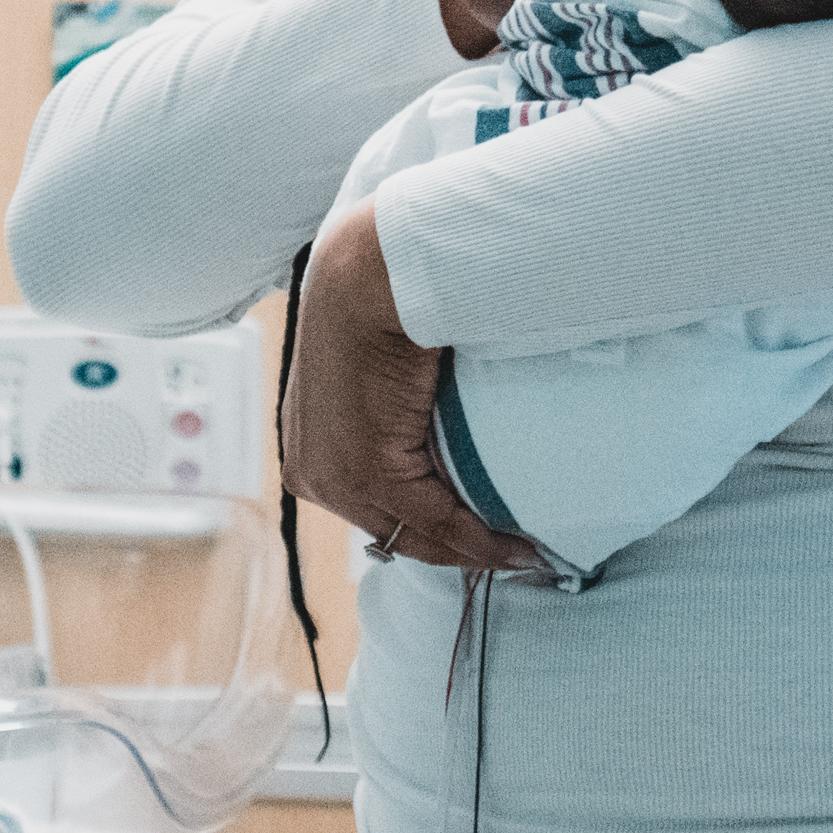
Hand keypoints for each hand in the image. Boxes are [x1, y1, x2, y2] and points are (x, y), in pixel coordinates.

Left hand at [284, 200, 546, 575]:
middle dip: (457, 550)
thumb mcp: (375, 375)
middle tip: (514, 555)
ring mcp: (336, 477)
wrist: (367, 277)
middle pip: (396, 534)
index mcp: (308, 451)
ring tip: (524, 553)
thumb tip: (439, 434)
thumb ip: (397, 417)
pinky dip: (481, 538)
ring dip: (474, 550)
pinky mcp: (369, 470)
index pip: (375, 514)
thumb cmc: (374, 308)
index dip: (430, 533)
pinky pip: (436, 520)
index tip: (479, 539)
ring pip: (417, 536)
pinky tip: (516, 544)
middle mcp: (312, 472)